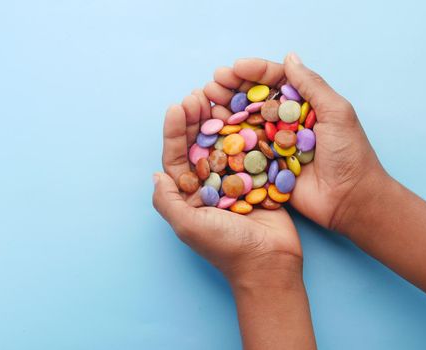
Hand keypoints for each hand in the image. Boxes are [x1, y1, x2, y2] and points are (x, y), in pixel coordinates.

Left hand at [152, 89, 301, 286]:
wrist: (270, 262)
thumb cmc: (226, 247)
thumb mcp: (188, 226)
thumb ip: (167, 200)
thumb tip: (155, 174)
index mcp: (189, 195)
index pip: (177, 157)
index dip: (174, 132)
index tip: (176, 107)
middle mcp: (209, 184)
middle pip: (199, 145)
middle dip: (195, 120)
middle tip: (198, 95)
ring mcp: (233, 180)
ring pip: (223, 143)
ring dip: (218, 120)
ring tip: (217, 97)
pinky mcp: (257, 178)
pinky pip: (249, 149)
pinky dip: (245, 130)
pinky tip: (243, 112)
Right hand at [206, 54, 387, 232]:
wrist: (350, 200)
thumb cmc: (350, 155)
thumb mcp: (337, 113)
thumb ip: (312, 86)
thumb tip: (290, 56)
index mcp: (303, 105)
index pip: (275, 81)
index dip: (255, 72)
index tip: (235, 67)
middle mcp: (285, 121)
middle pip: (254, 99)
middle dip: (232, 89)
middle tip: (213, 83)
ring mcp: (273, 143)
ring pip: (244, 121)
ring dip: (224, 109)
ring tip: (206, 99)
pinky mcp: (265, 165)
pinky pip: (242, 148)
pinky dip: (225, 137)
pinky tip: (209, 127)